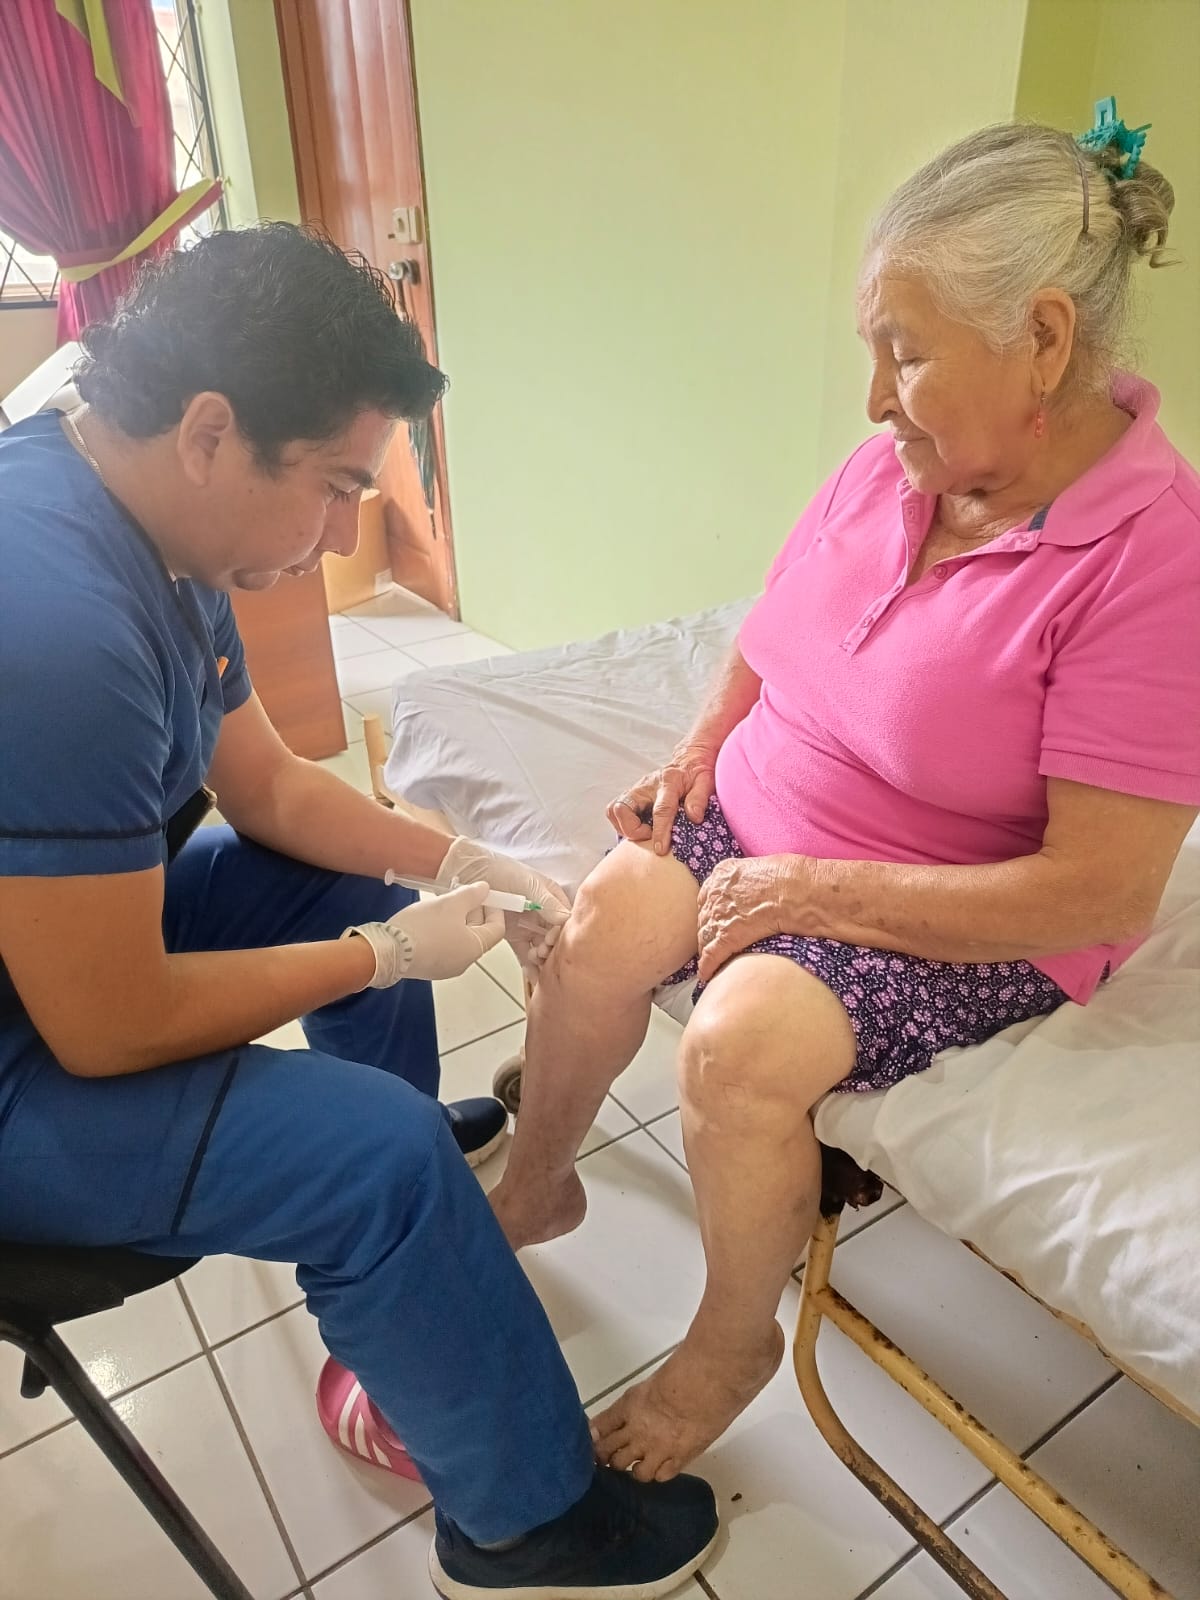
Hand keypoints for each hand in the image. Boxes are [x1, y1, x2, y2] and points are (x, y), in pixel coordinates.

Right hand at [346, 882, 503, 985]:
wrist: (387, 952)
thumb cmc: (425, 927)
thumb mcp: (450, 904)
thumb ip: (471, 895)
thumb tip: (485, 889)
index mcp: (475, 949)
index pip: (497, 929)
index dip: (495, 908)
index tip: (484, 894)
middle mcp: (464, 963)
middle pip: (478, 934)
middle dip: (473, 912)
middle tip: (461, 893)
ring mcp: (445, 968)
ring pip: (459, 940)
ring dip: (457, 920)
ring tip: (444, 903)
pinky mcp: (428, 968)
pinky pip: (444, 947)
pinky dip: (444, 932)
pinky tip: (430, 919)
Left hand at [436, 837, 571, 975]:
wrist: (472, 872)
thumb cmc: (502, 870)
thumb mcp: (528, 883)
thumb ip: (546, 901)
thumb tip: (564, 919)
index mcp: (552, 898)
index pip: (565, 920)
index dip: (562, 932)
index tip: (552, 939)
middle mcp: (543, 913)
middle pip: (555, 937)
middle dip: (551, 947)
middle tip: (542, 951)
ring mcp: (528, 925)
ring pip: (541, 947)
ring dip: (541, 957)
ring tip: (535, 958)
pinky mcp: (513, 935)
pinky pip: (524, 952)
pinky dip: (529, 964)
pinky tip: (532, 974)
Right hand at [606, 742, 717, 854]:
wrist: (688, 761)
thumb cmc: (697, 774)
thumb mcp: (706, 782)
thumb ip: (699, 798)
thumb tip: (694, 817)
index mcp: (668, 783)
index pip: (660, 809)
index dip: (659, 831)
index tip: (660, 849)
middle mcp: (646, 786)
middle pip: (623, 808)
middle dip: (631, 829)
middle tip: (649, 836)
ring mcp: (636, 790)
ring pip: (614, 810)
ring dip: (625, 827)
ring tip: (644, 833)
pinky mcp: (631, 796)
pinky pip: (616, 811)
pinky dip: (623, 824)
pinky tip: (640, 828)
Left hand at [696, 855, 808, 982]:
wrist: (799, 890)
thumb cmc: (794, 876)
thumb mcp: (764, 866)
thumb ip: (751, 879)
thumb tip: (757, 890)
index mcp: (724, 873)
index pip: (708, 897)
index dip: (713, 912)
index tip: (717, 921)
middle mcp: (716, 892)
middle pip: (705, 917)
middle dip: (709, 931)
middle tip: (713, 943)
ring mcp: (720, 914)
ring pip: (705, 936)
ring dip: (708, 949)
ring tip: (712, 961)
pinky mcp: (728, 936)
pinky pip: (711, 954)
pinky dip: (708, 966)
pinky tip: (707, 974)